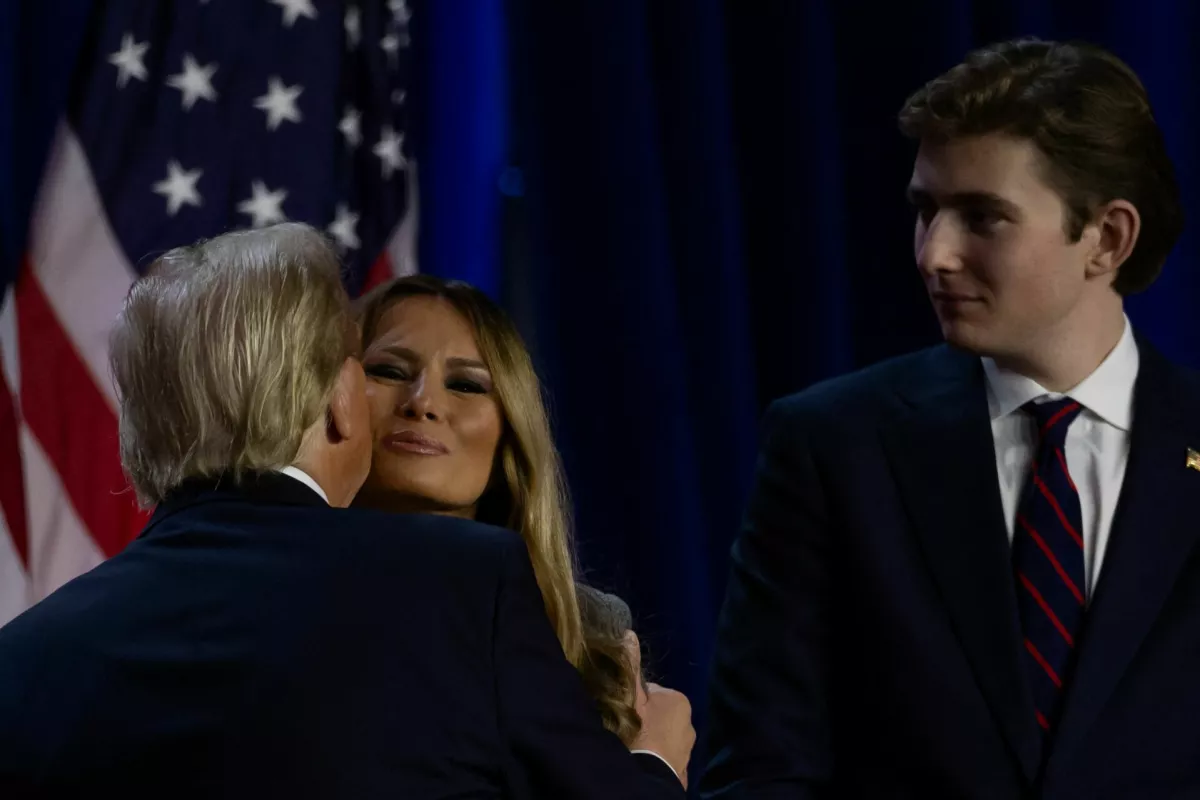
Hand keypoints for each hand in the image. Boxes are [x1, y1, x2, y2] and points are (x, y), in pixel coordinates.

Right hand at [624, 631, 694, 787]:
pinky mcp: (683, 770)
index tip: (623, 707)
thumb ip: (632, 666)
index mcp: (679, 701)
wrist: (650, 775)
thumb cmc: (640, 730)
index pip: (653, 692)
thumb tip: (629, 633)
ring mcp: (688, 749)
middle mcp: (689, 723)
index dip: (636, 698)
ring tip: (632, 744)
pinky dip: (657, 757)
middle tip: (626, 726)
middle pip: (660, 715)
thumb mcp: (632, 696)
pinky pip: (666, 757)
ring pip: (664, 737)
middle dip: (646, 718)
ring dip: (652, 738)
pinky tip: (644, 759)